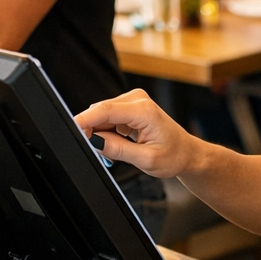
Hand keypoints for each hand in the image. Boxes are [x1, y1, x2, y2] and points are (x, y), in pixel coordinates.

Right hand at [74, 89, 203, 178]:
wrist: (187, 153)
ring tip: (117, 151)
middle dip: (91, 131)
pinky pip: (108, 117)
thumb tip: (93, 141)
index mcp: (144, 110)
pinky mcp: (130, 106)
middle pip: (100, 111)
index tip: (73, 133)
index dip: (84, 121)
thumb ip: (117, 149)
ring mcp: (133, 101)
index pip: (105, 110)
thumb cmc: (173, 156)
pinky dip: (106, 131)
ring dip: (100, 133)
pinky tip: (118, 143)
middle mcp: (138, 100)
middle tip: (98, 153)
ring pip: (102, 114)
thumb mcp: (145, 159)